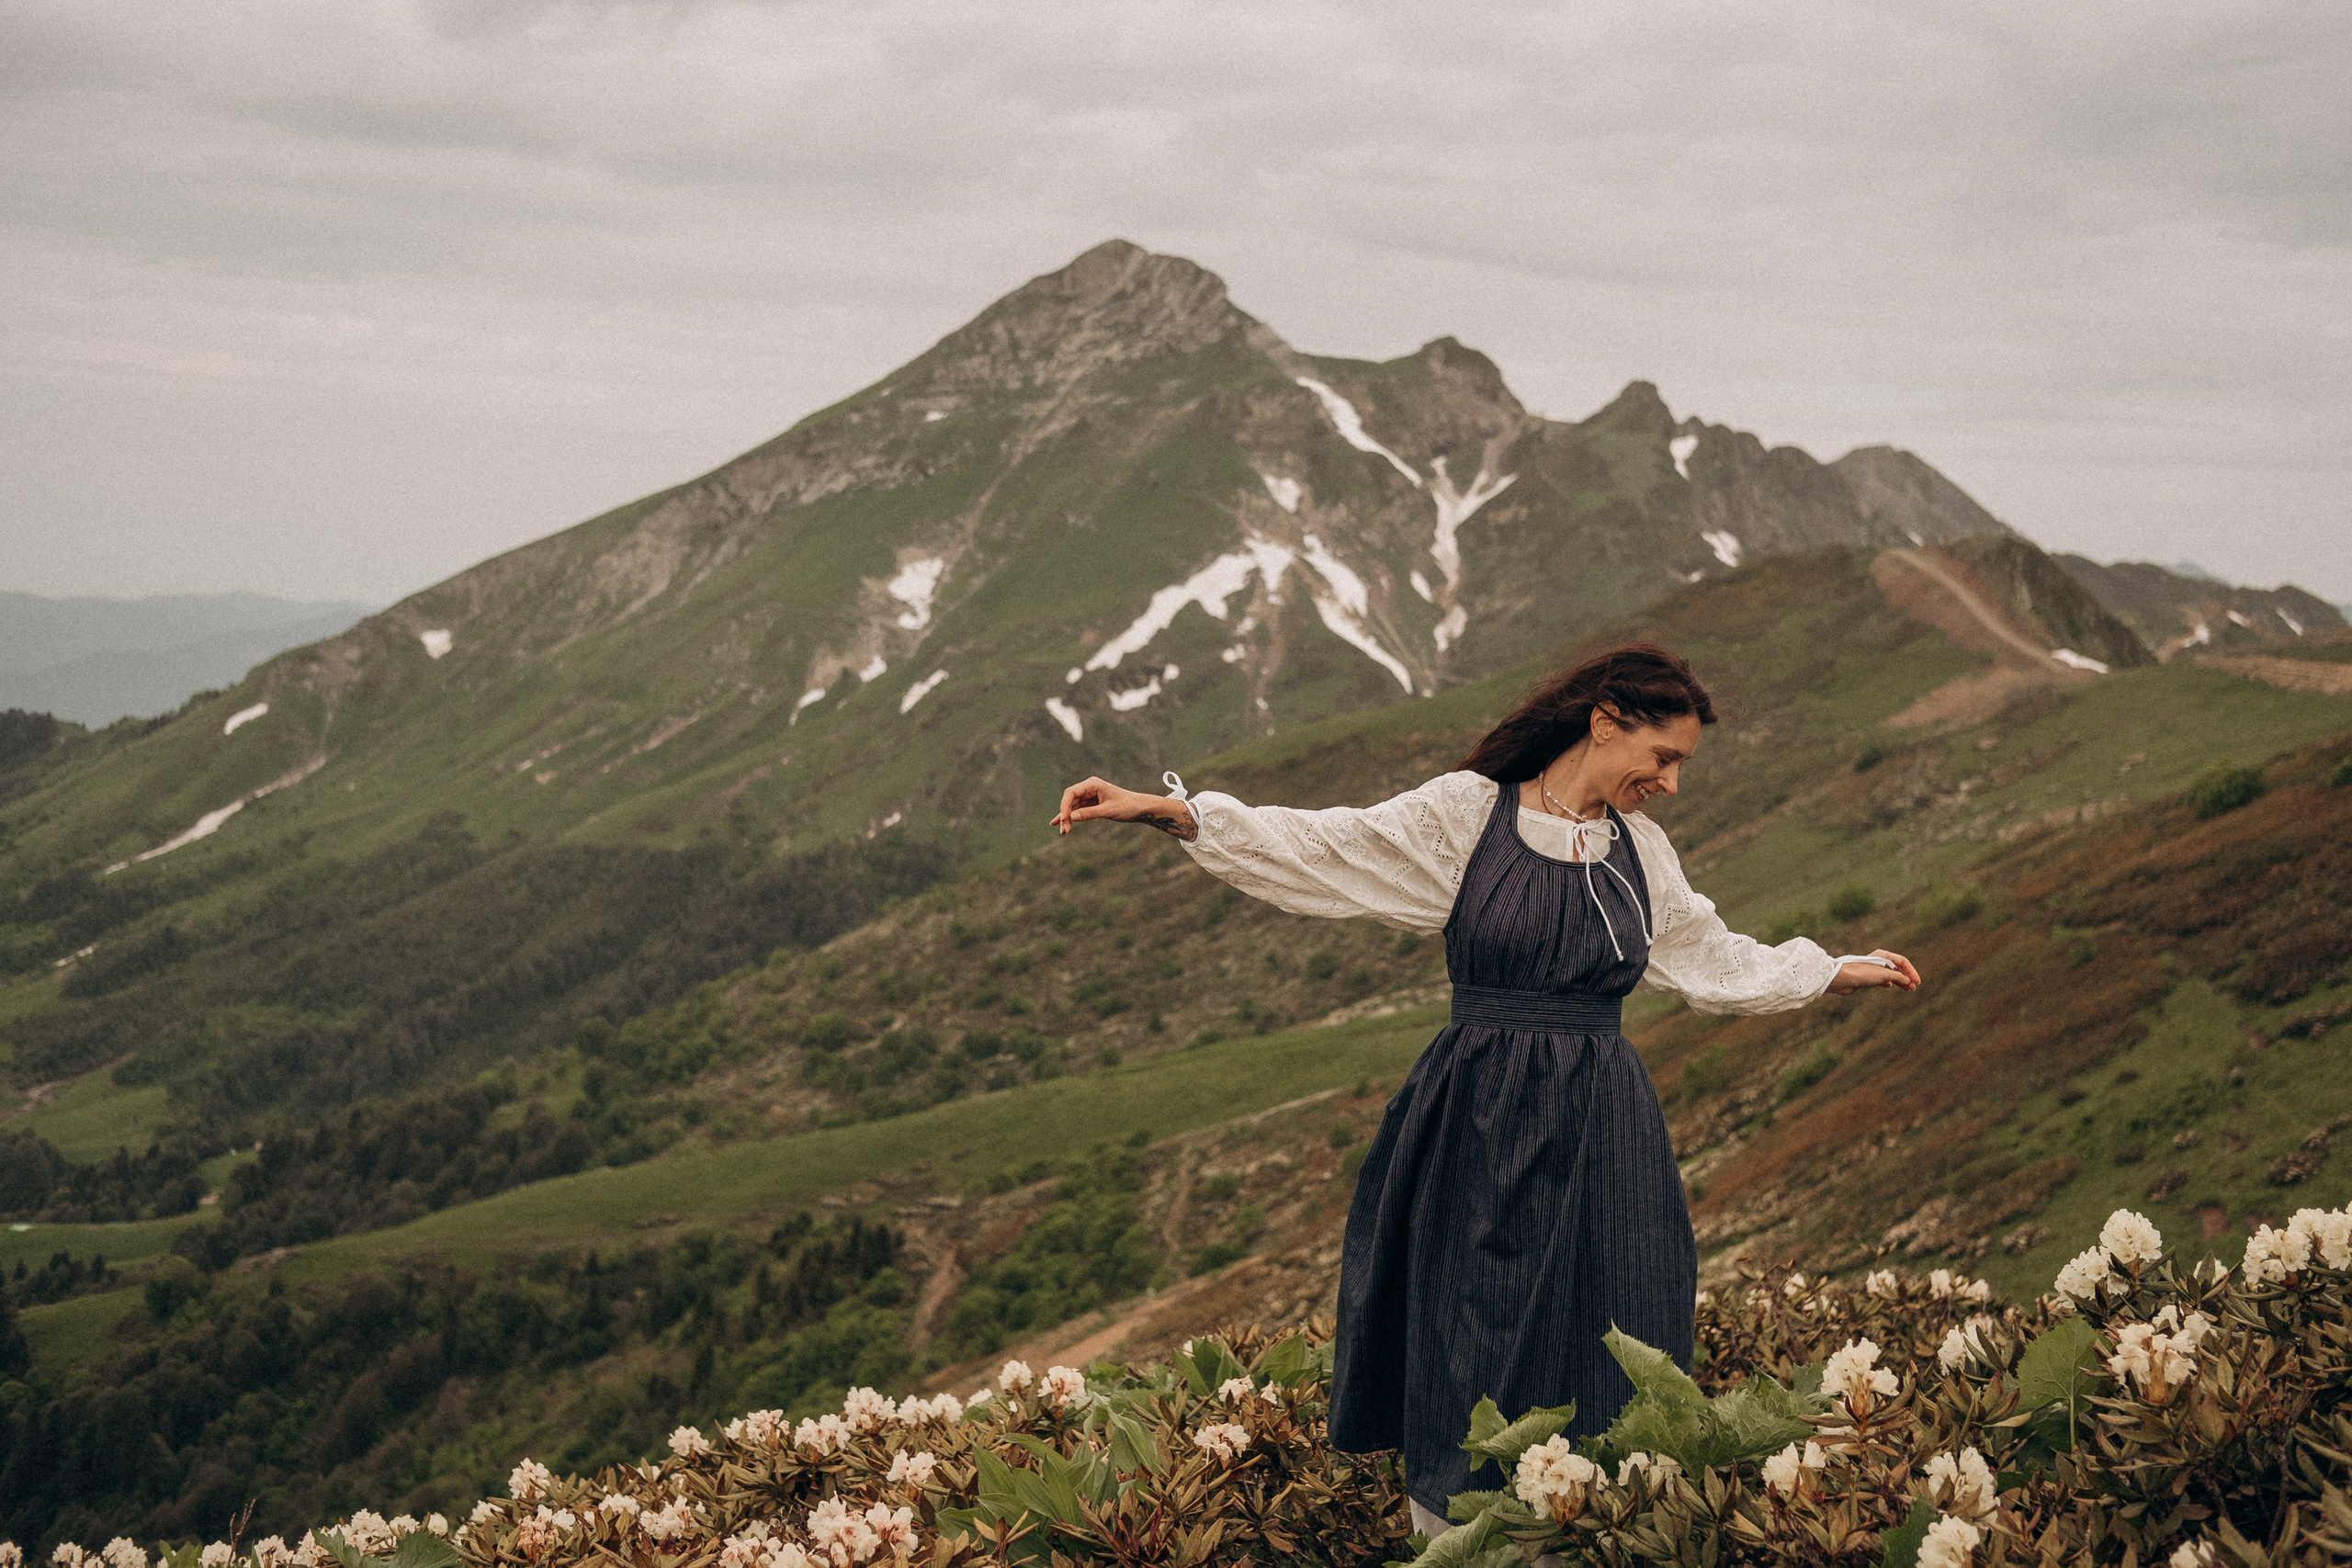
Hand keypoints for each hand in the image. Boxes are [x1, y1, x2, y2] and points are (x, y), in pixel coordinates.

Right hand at [1051, 776, 1197, 840]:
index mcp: (1093, 784)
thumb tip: (1071, 817)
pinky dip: (1072, 818)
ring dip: (1068, 818)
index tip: (1064, 819)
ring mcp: (1090, 796)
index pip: (1071, 793)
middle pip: (1070, 800)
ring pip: (1073, 806)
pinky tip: (1063, 825)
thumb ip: (1089, 813)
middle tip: (1064, 830)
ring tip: (1063, 832)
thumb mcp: (1108, 811)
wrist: (1141, 808)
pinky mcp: (1093, 804)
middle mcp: (1089, 788)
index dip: (1064, 806)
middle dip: (1065, 814)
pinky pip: (1078, 810)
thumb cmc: (1128, 806)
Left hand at [1827, 949, 1919, 994]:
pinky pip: (1882, 979)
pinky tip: (1890, 986)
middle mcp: (1879, 960)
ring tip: (1908, 989)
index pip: (1902, 961)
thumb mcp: (1885, 975)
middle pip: (1897, 968)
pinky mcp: (1868, 977)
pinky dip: (1888, 982)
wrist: (1844, 979)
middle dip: (1906, 977)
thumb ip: (1899, 977)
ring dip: (1900, 981)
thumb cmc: (1863, 973)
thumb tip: (1908, 981)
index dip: (1911, 971)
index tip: (1917, 982)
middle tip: (1913, 987)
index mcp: (1883, 955)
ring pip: (1891, 974)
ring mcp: (1873, 969)